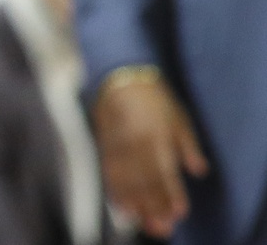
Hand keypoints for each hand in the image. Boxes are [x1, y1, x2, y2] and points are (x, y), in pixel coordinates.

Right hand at [94, 72, 209, 237]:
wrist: (119, 76)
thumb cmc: (156, 98)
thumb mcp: (179, 118)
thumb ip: (188, 146)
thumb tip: (199, 171)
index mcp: (158, 135)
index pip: (166, 170)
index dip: (172, 193)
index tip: (179, 213)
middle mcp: (136, 141)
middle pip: (145, 180)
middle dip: (153, 205)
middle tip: (161, 228)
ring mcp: (118, 143)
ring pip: (126, 178)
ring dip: (134, 202)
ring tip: (141, 221)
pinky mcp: (104, 143)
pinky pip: (109, 170)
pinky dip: (114, 189)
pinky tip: (120, 204)